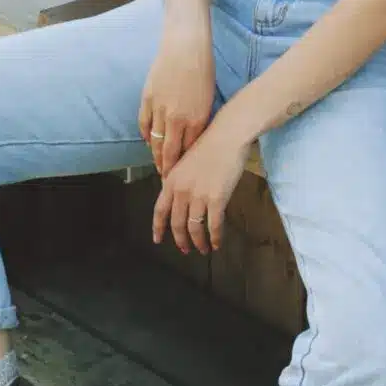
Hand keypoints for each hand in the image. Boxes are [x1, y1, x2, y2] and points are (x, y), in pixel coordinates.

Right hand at [139, 29, 214, 176]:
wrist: (185, 47)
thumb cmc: (203, 70)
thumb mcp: (208, 100)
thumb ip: (200, 121)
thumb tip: (193, 139)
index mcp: (196, 119)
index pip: (187, 151)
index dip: (184, 166)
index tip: (182, 176)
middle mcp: (177, 119)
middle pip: (169, 152)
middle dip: (167, 169)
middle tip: (166, 181)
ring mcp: (159, 109)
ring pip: (154, 142)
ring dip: (155, 156)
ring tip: (157, 166)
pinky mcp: (147, 99)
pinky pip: (144, 124)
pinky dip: (146, 136)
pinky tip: (148, 142)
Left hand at [152, 114, 250, 255]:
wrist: (227, 136)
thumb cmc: (210, 145)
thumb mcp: (186, 162)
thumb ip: (179, 181)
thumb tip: (179, 199)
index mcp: (171, 180)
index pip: (160, 210)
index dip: (158, 228)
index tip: (157, 240)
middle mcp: (181, 190)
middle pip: (177, 223)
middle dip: (181, 240)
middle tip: (185, 250)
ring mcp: (198, 195)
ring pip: (194, 228)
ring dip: (198, 242)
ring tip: (203, 249)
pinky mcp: (217, 199)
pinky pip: (213, 225)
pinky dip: (215, 237)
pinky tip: (217, 243)